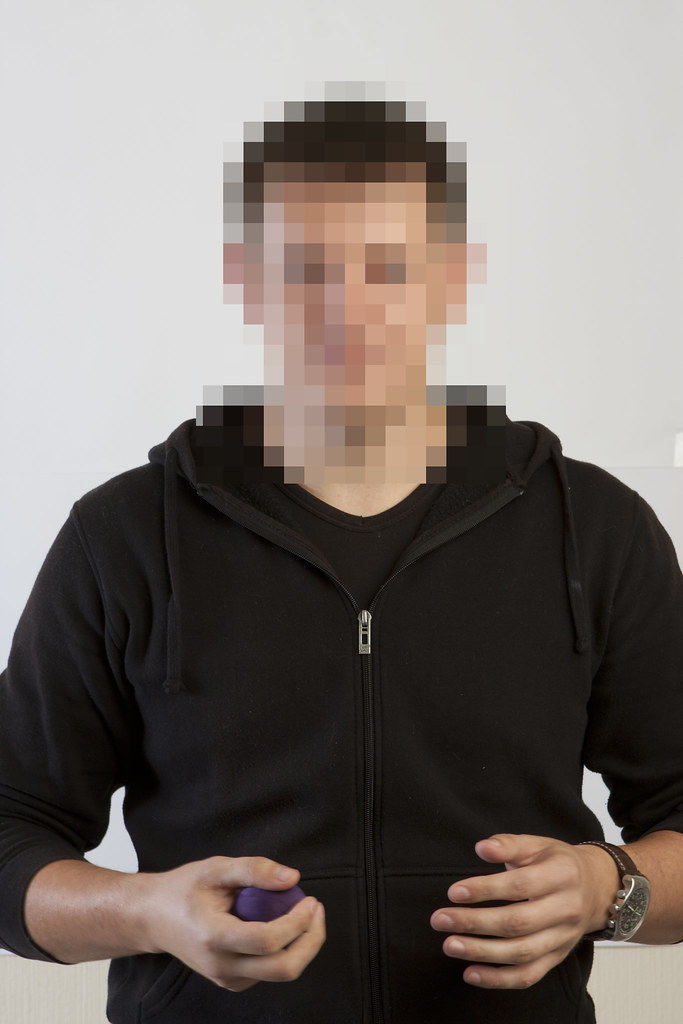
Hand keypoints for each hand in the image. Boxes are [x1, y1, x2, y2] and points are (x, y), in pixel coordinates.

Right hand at [143, 855, 325, 991]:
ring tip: (303, 912)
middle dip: (311, 940)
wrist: (154, 918)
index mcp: (214, 937)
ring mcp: (226, 977)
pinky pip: (269, 971)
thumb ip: (254, 869)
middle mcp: (221, 965)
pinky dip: (286, 949)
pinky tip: (282, 924)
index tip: (310, 899)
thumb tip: (292, 878)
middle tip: (316, 909)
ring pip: (280, 973)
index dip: (297, 922)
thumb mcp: (215, 868)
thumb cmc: (183, 890)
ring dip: (302, 945)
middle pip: (283, 968)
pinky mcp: (232, 980)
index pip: (268, 941)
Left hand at [430, 833, 617, 989]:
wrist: (596, 889)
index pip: (520, 886)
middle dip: (474, 923)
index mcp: (561, 875)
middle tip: (441, 919)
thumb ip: (508, 844)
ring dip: (481, 952)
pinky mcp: (557, 957)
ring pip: (521, 953)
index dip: (485, 890)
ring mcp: (563, 938)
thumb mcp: (537, 844)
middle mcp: (566, 910)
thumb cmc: (558, 864)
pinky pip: (528, 975)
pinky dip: (498, 979)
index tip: (454, 892)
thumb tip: (482, 848)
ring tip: (450, 945)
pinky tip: (471, 972)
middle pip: (517, 923)